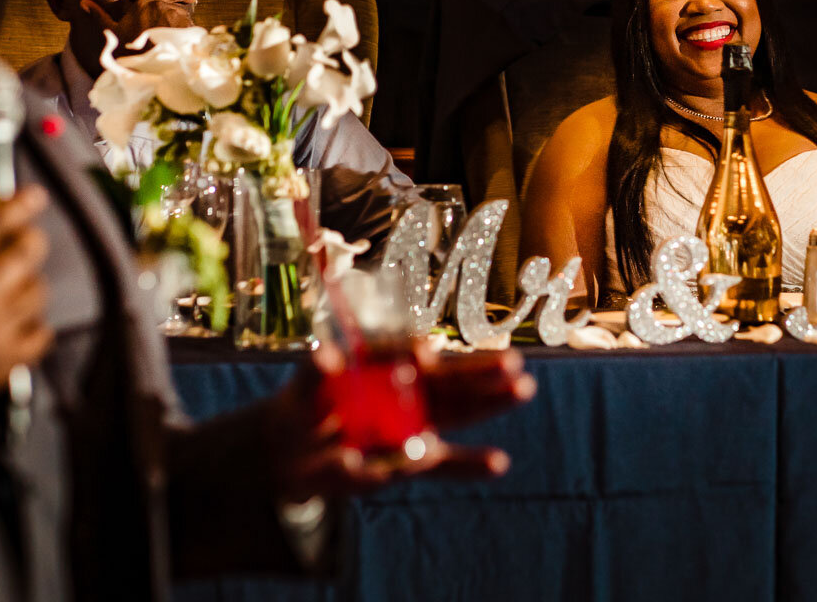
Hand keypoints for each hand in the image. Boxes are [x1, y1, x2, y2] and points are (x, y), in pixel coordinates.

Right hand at [0, 186, 53, 435]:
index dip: (21, 205)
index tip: (35, 196)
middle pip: (28, 252)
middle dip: (28, 242)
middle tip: (23, 244)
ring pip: (38, 291)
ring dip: (25, 287)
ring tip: (2, 295)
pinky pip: (42, 333)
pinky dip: (30, 326)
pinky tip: (8, 325)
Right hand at [80, 0, 195, 47]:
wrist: (145, 62)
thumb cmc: (127, 47)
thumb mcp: (111, 31)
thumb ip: (99, 15)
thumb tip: (84, 2)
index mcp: (145, 2)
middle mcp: (162, 5)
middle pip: (176, 6)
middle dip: (180, 11)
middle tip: (184, 14)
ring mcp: (175, 16)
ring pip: (184, 17)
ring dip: (183, 25)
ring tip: (179, 37)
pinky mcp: (185, 27)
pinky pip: (191, 28)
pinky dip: (189, 35)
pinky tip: (185, 42)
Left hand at [262, 342, 535, 501]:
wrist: (291, 451)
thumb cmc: (303, 404)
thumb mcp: (302, 383)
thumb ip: (315, 370)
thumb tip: (328, 358)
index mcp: (387, 364)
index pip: (420, 354)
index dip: (429, 352)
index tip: (426, 353)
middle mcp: (409, 391)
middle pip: (452, 380)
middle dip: (483, 373)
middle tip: (517, 366)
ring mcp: (414, 426)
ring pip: (458, 411)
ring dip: (488, 402)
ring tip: (524, 389)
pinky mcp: (409, 463)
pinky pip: (443, 464)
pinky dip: (469, 463)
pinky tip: (499, 462)